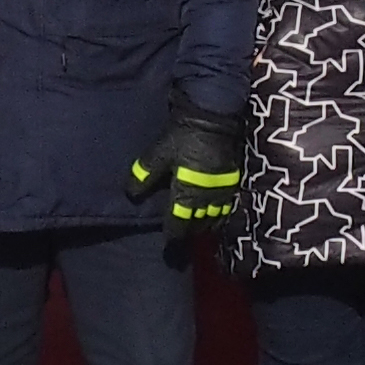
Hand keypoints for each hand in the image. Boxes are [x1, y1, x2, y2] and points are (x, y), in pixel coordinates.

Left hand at [125, 102, 245, 225]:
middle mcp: (206, 198)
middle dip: (189, 232)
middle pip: (198, 224)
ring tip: (198, 228)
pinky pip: (226, 206)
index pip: (178, 224)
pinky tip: (215, 213)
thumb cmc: (183, 136)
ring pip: (214, 217)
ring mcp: (222, 191)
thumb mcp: (159, 153)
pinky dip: (219, 214)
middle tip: (183, 236)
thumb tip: (131, 195)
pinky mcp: (233, 181)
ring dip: (205, 225)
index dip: (173, 236)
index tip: (169, 246)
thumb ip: (145, 174)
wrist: (213, 118)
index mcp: (186, 193)